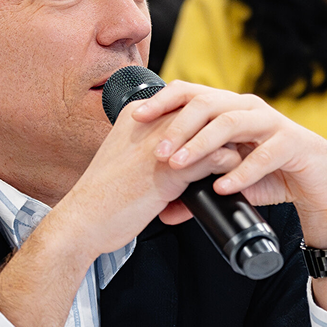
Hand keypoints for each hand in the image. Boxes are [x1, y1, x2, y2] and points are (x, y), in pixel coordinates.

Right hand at [51, 92, 245, 260]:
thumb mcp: (124, 159)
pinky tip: (236, 182)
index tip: (221, 135)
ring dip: (232, 148)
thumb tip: (177, 150)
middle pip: (204, 113)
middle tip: (243, 146)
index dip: (205, 121)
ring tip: (243, 164)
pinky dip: (232, 170)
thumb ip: (148, 147)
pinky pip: (218, 161)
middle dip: (225, 130)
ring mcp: (163, 145)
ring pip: (216, 133)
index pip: (184, 104)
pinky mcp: (173, 171)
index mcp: (136, 116)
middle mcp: (151, 123)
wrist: (83, 221)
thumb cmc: (101, 197)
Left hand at [128, 81, 326, 248]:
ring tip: (180, 165)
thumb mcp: (230, 181)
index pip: (190, 93)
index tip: (135, 117)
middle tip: (158, 152)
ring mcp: (271, 124)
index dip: (162, 101)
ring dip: (202, 144)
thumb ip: (199, 191)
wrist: (319, 182)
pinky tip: (222, 187)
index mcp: (229, 108)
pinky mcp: (292, 144)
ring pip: (231, 123)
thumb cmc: (271, 174)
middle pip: (206, 103)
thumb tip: (165, 211)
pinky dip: (241, 172)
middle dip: (178, 126)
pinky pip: (264, 155)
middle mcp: (247, 108)